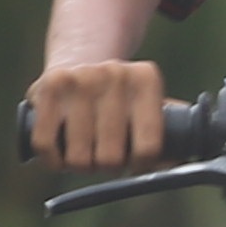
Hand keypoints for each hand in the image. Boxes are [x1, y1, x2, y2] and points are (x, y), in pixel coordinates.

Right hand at [29, 59, 168, 171]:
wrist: (78, 60)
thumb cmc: (119, 99)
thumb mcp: (148, 105)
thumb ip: (170, 134)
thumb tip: (178, 163)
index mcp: (146, 79)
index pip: (149, 147)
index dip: (140, 166)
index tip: (135, 164)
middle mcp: (114, 74)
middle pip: (111, 158)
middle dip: (107, 167)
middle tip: (106, 158)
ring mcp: (79, 79)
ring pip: (78, 158)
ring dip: (81, 166)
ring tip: (85, 153)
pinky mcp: (48, 88)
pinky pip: (46, 146)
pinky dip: (53, 160)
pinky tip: (61, 154)